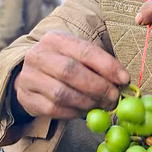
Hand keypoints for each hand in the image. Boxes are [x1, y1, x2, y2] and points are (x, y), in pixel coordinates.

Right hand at [14, 32, 129, 118]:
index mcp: (55, 39)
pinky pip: (54, 109)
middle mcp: (38, 55)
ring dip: (87, 102)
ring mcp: (29, 77)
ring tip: (101, 105)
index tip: (124, 79)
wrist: (30, 76)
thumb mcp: (77, 55)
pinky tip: (85, 111)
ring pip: (62, 93)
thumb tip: (123, 82)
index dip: (107, 66)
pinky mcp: (26, 98)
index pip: (84, 50)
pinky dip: (74, 113)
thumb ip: (98, 65)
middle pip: (71, 72)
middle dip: (98, 87)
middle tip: (114, 97)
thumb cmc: (63, 64)